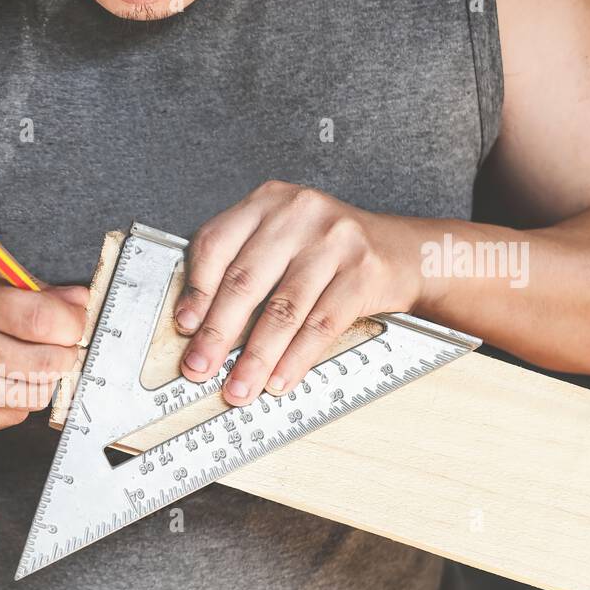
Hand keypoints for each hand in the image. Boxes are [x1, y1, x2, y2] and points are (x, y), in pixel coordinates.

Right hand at [0, 241, 87, 435]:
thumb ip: (26, 281)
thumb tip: (80, 302)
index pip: (40, 319)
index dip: (73, 322)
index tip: (76, 320)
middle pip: (44, 366)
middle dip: (64, 354)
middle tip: (59, 342)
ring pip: (32, 397)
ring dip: (41, 378)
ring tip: (25, 356)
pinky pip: (8, 416)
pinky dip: (15, 397)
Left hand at [176, 181, 421, 404]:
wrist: (404, 251)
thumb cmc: (329, 250)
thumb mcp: (282, 239)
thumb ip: (241, 265)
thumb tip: (196, 322)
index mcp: (268, 201)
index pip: (216, 244)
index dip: (196, 290)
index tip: (185, 326)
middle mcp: (299, 214)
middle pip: (245, 281)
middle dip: (218, 334)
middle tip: (199, 368)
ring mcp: (335, 241)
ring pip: (283, 309)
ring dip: (256, 357)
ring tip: (238, 387)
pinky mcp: (363, 272)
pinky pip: (320, 325)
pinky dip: (296, 359)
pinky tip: (279, 379)